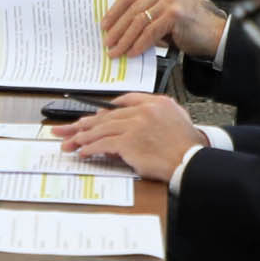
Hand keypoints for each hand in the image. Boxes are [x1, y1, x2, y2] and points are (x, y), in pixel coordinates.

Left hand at [60, 93, 206, 181]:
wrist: (191, 159)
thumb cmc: (184, 144)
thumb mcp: (176, 117)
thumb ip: (154, 112)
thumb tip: (130, 119)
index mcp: (155, 102)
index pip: (124, 101)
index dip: (105, 110)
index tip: (93, 116)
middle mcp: (143, 111)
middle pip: (107, 116)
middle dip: (85, 124)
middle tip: (68, 129)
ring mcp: (135, 126)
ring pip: (102, 129)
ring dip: (83, 137)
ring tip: (70, 142)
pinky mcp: (129, 142)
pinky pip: (103, 144)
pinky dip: (91, 148)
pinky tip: (83, 152)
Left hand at [101, 0, 226, 60]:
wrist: (214, 34)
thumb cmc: (187, 26)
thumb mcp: (163, 14)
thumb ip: (144, 14)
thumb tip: (116, 29)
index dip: (114, 11)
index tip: (103, 25)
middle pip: (132, 9)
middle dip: (116, 28)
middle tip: (106, 42)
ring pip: (139, 21)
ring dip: (124, 39)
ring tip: (116, 51)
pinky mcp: (175, 13)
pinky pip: (150, 31)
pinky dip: (139, 44)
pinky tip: (132, 53)